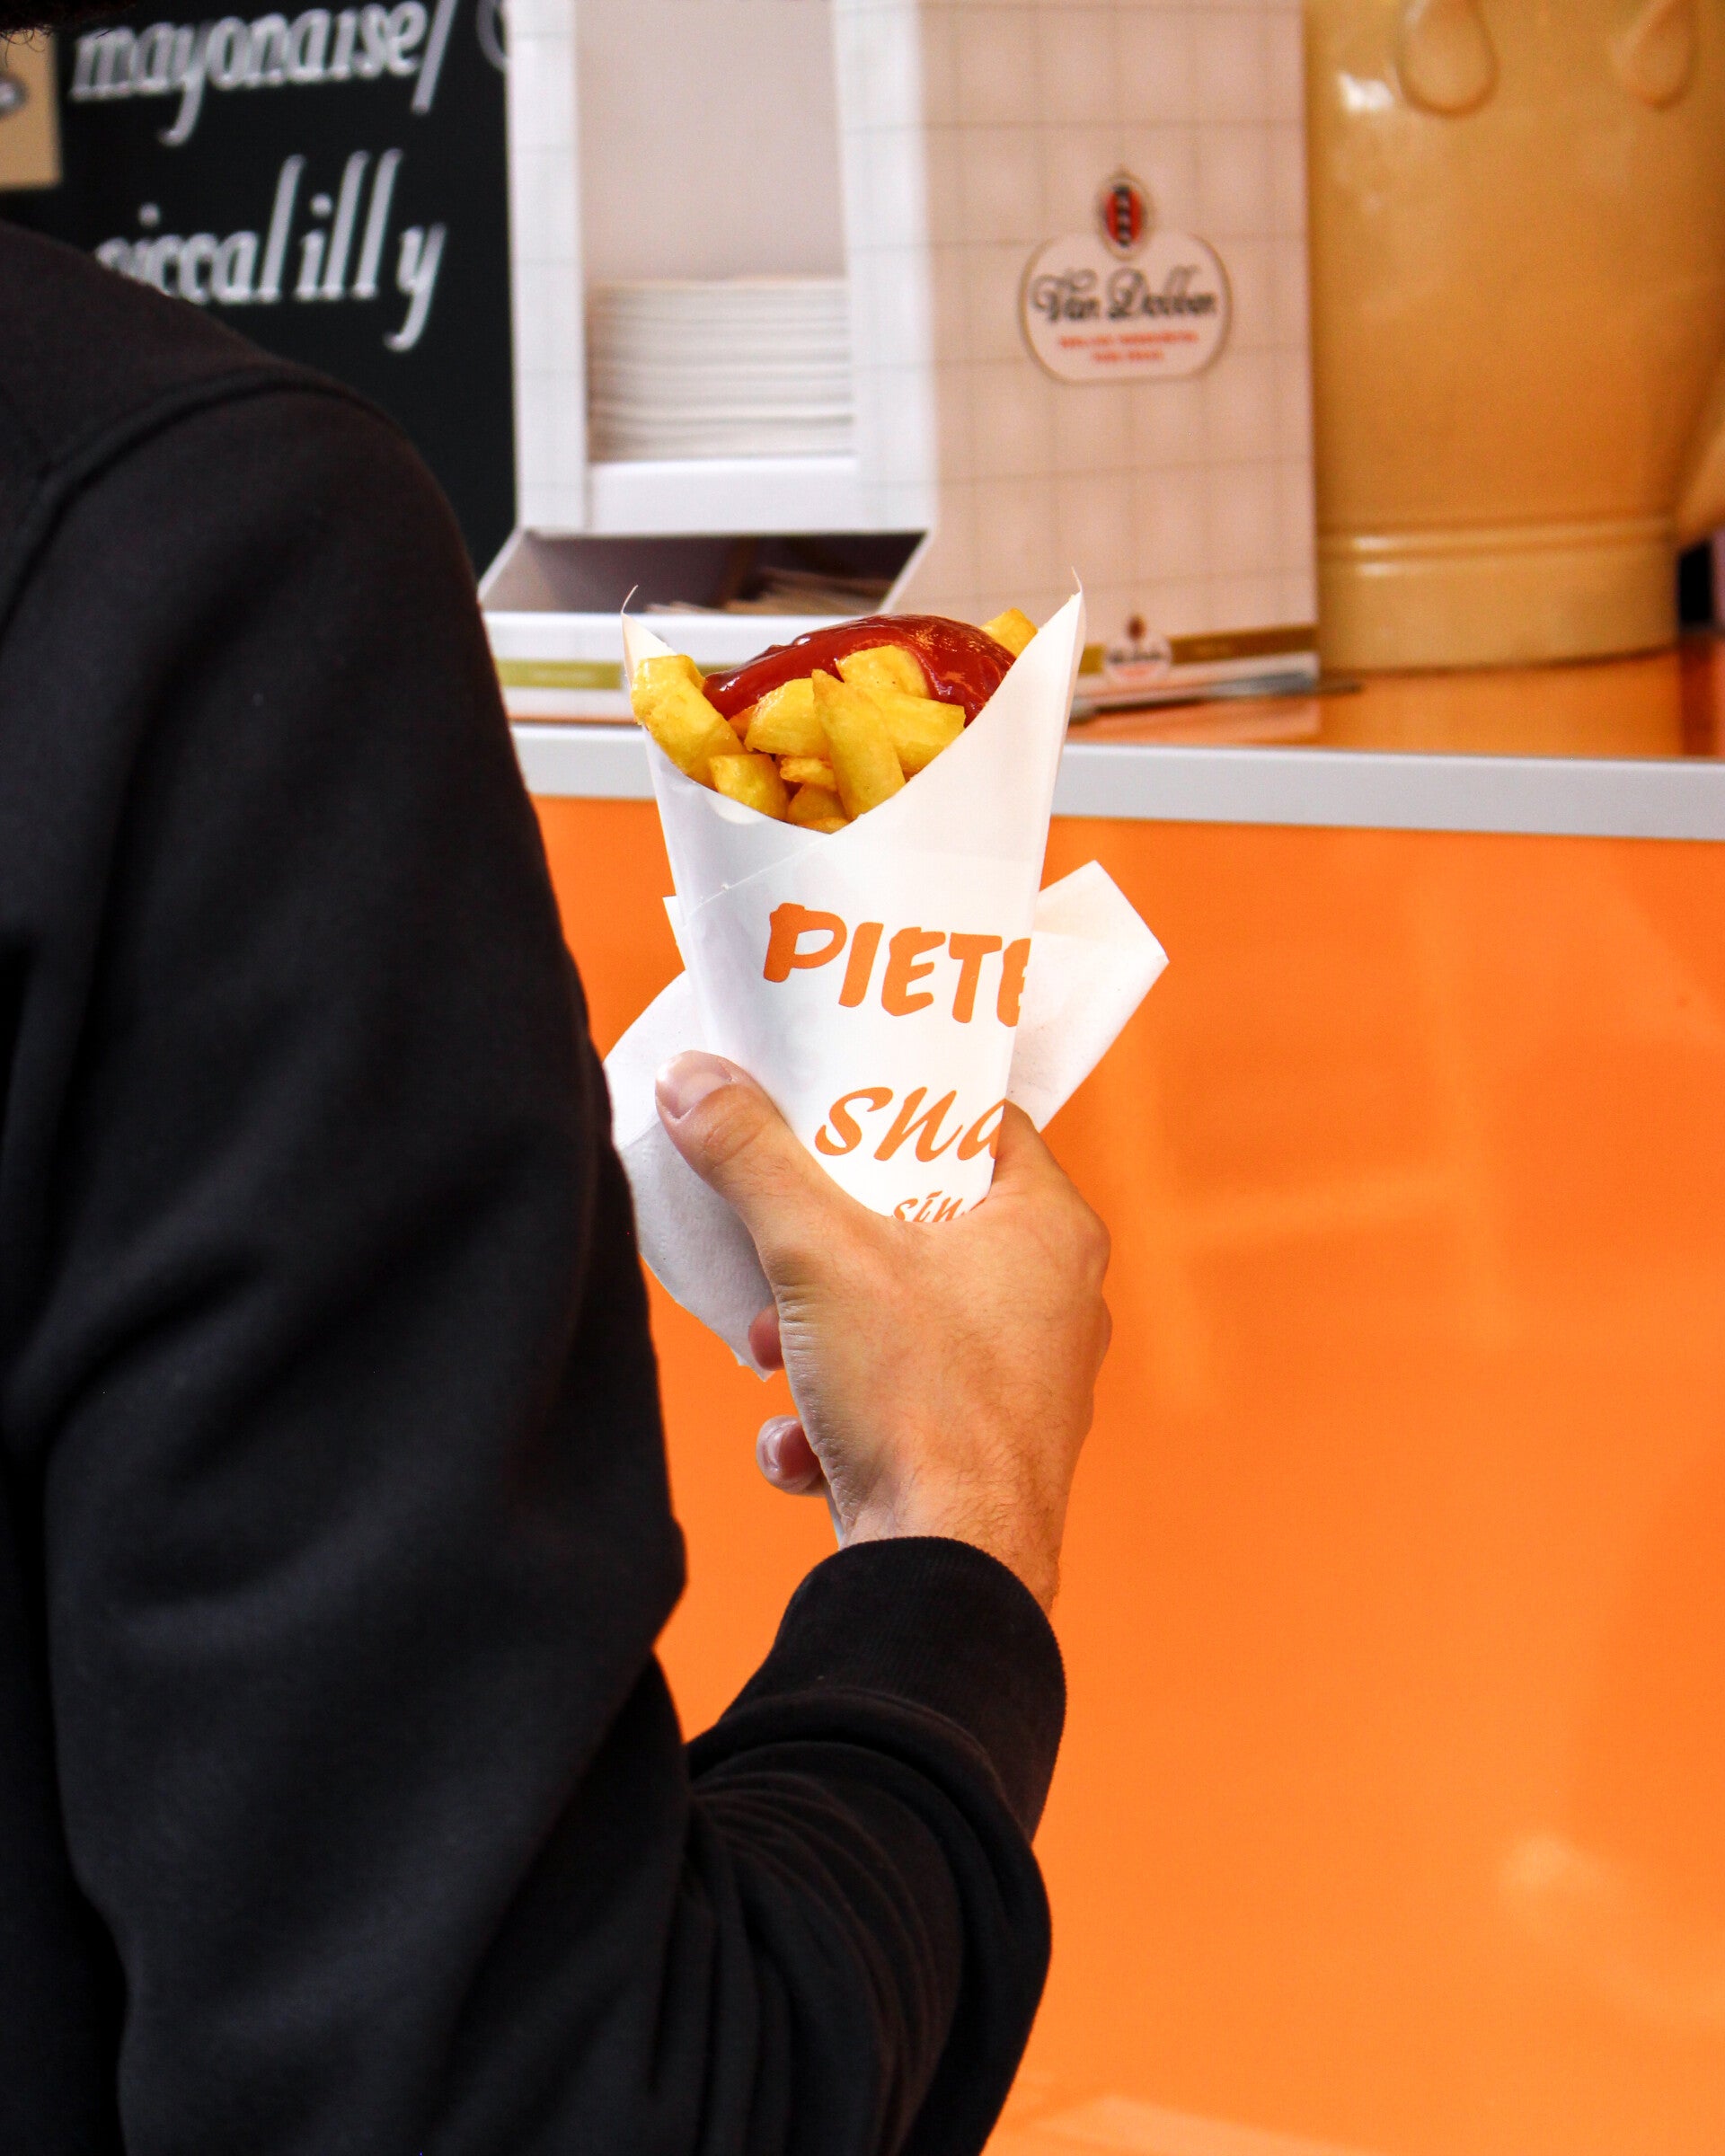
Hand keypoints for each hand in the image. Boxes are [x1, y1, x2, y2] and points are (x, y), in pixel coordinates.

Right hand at [654, 1054, 1110, 1611]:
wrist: (946, 1575)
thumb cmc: (918, 1402)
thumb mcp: (816, 1254)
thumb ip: (751, 1156)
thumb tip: (693, 1078)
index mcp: (1049, 1228)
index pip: (981, 1123)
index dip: (902, 1109)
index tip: (831, 1110)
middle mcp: (1054, 1300)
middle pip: (922, 1223)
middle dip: (827, 1244)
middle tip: (778, 1251)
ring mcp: (1023, 1381)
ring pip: (898, 1318)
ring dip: (818, 1335)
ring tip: (778, 1355)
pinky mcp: (982, 1450)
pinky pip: (898, 1400)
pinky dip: (839, 1416)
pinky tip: (805, 1445)